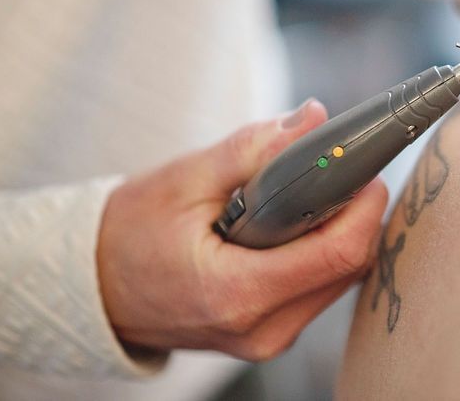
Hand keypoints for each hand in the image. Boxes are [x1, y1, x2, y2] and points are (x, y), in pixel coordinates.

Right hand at [96, 99, 387, 360]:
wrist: (95, 288)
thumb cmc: (131, 233)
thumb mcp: (187, 179)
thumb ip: (254, 148)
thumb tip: (314, 119)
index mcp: (238, 293)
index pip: (338, 253)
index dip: (364, 206)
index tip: (363, 168)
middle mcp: (261, 328)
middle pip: (350, 267)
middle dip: (356, 213)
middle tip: (336, 170)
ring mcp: (267, 339)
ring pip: (341, 279)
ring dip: (341, 231)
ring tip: (309, 193)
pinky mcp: (270, 334)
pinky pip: (321, 289)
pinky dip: (323, 251)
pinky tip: (297, 222)